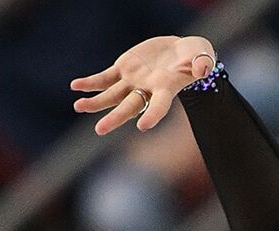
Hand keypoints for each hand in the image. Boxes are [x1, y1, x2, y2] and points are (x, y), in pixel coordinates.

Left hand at [70, 35, 217, 134]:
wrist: (182, 52)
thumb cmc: (196, 57)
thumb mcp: (202, 56)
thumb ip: (202, 63)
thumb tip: (203, 68)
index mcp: (166, 89)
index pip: (159, 105)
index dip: (153, 115)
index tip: (143, 126)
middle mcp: (147, 90)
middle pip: (129, 107)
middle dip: (114, 118)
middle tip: (99, 130)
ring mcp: (133, 81)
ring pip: (111, 95)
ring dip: (95, 102)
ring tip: (78, 107)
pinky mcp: (124, 69)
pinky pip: (104, 78)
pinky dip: (90, 83)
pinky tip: (75, 88)